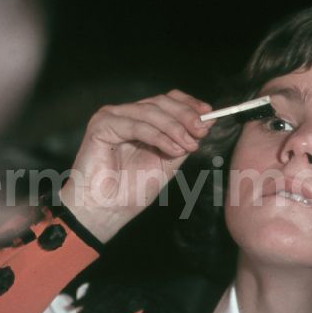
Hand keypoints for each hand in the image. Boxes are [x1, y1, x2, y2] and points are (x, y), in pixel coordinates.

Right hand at [58, 90, 212, 241]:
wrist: (106, 211)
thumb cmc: (131, 191)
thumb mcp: (167, 163)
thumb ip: (182, 141)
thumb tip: (206, 122)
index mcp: (139, 120)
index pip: (166, 101)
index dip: (188, 104)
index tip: (209, 113)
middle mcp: (124, 115)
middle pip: (160, 102)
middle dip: (185, 115)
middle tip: (202, 130)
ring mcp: (111, 118)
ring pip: (150, 112)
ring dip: (175, 128)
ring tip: (189, 145)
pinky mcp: (101, 126)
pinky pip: (136, 125)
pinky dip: (158, 136)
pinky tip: (173, 150)